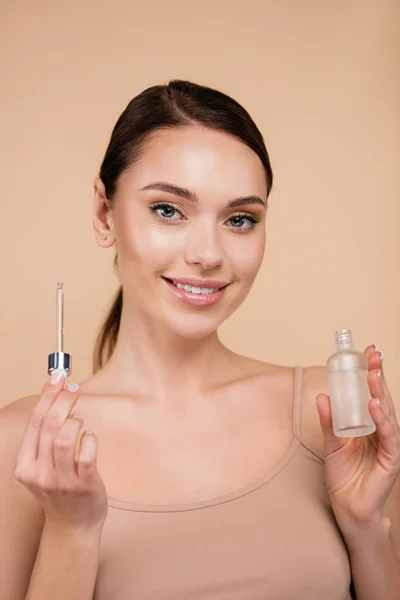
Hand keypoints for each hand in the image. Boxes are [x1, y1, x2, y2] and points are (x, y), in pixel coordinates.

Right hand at [14, 374, 107, 531]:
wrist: (73, 526)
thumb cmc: (60, 488)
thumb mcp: (42, 465)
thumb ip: (46, 437)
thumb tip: (56, 394)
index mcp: (25, 466)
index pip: (35, 422)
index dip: (47, 395)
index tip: (57, 377)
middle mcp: (39, 474)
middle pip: (50, 425)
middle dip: (63, 400)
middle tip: (74, 388)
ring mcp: (61, 481)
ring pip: (65, 438)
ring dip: (75, 420)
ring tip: (80, 419)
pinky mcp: (84, 485)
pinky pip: (87, 453)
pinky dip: (90, 438)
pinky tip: (90, 436)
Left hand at [315, 345, 399, 528]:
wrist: (348, 508)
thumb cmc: (344, 476)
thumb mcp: (331, 443)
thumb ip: (328, 422)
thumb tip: (322, 397)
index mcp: (369, 425)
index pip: (372, 394)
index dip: (372, 374)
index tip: (368, 353)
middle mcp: (381, 432)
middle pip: (382, 398)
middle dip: (378, 376)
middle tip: (373, 355)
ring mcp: (388, 445)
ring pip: (387, 414)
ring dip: (380, 393)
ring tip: (373, 375)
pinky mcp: (390, 460)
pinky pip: (388, 436)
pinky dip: (382, 420)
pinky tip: (376, 405)